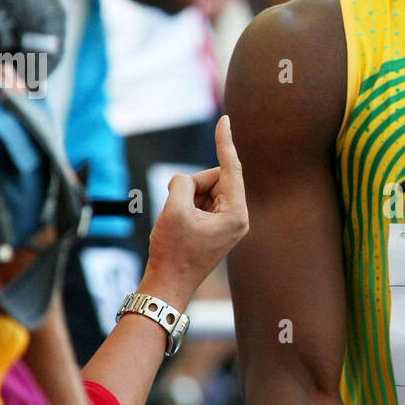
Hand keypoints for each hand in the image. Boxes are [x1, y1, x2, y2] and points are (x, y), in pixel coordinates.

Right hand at [143, 115, 248, 305]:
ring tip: (177, 223)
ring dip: (186, 198)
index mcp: (236, 214)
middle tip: (177, 208)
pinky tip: (179, 226)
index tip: (225, 119)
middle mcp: (237, 218)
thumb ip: (183, 182)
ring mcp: (227, 223)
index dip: (225, 142)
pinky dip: (185, 207)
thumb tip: (185, 181)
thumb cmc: (172, 251)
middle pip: (214, 178)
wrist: (167, 284)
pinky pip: (199, 203)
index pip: (231, 168)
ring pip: (204, 190)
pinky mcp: (215, 227)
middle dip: (192, 185)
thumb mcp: (174, 209)